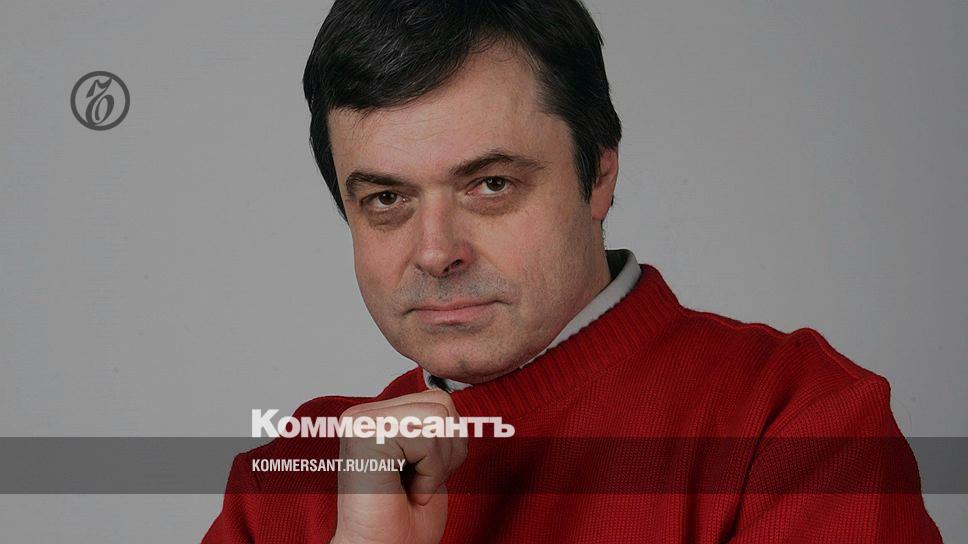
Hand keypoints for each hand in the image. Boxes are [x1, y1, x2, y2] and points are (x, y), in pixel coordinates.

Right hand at [330, 389, 467, 543]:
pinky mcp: (363, 434)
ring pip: (438, 416)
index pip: (438, 399)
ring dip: (437, 463)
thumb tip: (450, 393)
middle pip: (441, 403)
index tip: (422, 476)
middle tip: (420, 483)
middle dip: (446, 451)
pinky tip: (408, 490)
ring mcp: (360, 421)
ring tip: (414, 486)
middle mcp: (364, 414)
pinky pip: (426, 437)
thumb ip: (435, 424)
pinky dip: (429, 472)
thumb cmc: (404, 519)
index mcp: (377, 416)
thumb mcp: (430, 459)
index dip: (448, 443)